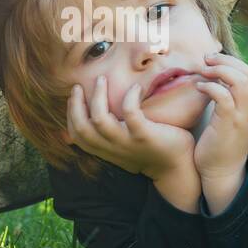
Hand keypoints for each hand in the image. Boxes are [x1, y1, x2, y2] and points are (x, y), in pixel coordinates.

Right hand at [63, 75, 195, 179]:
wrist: (177, 168)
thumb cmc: (150, 152)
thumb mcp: (124, 149)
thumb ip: (107, 140)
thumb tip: (83, 131)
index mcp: (105, 150)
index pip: (76, 135)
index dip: (70, 115)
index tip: (74, 97)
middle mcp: (112, 148)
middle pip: (82, 128)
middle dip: (76, 104)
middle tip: (79, 85)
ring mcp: (127, 142)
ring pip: (100, 119)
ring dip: (98, 96)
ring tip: (102, 79)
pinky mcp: (144, 136)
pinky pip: (130, 113)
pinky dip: (130, 97)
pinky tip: (136, 88)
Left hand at [193, 53, 247, 180]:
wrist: (222, 173)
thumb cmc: (219, 145)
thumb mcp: (228, 119)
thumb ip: (227, 100)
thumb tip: (214, 80)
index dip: (230, 62)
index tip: (212, 60)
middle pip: (246, 73)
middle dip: (225, 61)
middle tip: (206, 59)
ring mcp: (242, 116)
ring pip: (239, 81)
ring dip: (219, 70)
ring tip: (203, 71)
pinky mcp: (229, 124)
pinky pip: (223, 96)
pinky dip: (210, 87)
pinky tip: (198, 88)